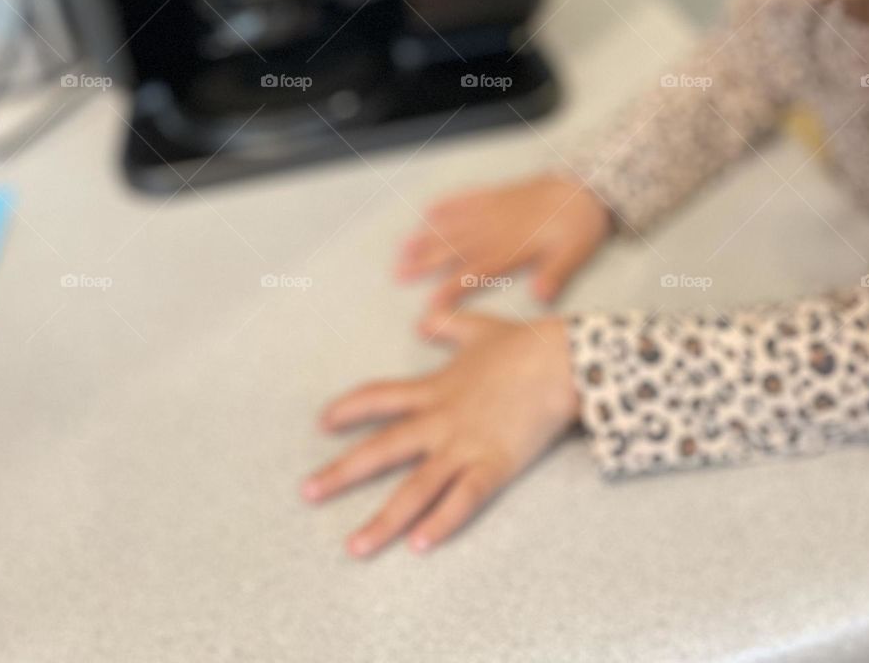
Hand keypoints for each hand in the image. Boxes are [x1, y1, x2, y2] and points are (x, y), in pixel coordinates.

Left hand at [301, 312, 579, 556]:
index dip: (349, 409)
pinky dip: (441, 524)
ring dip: (384, 521)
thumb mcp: (480, 328)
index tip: (322, 422)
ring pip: (415, 489)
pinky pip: (463, 501)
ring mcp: (465, 445)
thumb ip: (449, 325)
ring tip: (355, 547)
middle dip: (341, 472)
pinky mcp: (494, 465)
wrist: (561, 359)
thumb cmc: (525, 343)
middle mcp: (440, 420)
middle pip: (382, 449)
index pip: (379, 397)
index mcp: (435, 388)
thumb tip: (426, 320)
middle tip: (307, 493)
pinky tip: (419, 546)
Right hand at [395, 170, 612, 308]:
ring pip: (454, 224)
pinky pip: (466, 199)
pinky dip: (447, 205)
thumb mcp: (575, 254)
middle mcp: (497, 227)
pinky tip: (429, 211)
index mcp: (514, 247)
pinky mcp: (497, 195)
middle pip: (455, 248)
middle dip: (425, 262)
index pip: (476, 272)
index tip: (430, 305)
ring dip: (428, 235)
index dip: (452, 288)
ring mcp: (494, 209)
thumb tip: (542, 297)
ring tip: (403, 247)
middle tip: (398, 273)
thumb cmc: (580, 225)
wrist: (586, 186)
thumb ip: (556, 274)